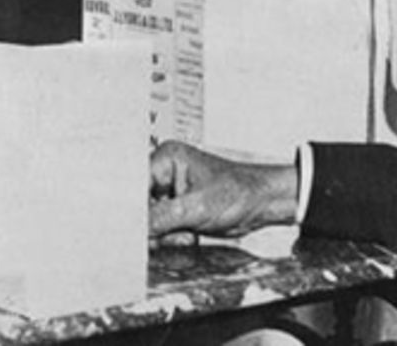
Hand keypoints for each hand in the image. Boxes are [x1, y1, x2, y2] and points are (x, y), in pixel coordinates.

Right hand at [147, 141, 301, 238]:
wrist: (264, 204)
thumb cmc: (239, 192)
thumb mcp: (197, 207)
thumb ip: (163, 218)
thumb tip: (136, 229)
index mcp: (167, 158)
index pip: (136, 185)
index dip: (135, 209)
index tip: (133, 229)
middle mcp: (166, 173)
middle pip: (142, 206)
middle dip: (156, 225)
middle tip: (174, 233)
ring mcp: (173, 193)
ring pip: (152, 221)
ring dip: (167, 234)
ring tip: (188, 234)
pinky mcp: (179, 209)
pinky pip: (164, 228)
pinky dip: (174, 238)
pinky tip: (190, 236)